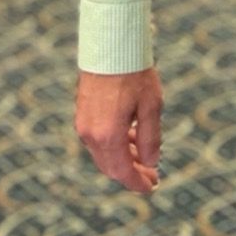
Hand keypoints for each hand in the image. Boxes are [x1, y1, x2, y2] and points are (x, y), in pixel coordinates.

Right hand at [75, 68, 161, 193]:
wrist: (111, 47)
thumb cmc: (135, 74)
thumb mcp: (152, 108)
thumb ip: (151, 139)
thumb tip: (152, 163)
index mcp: (108, 135)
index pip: (122, 172)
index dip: (138, 183)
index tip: (152, 188)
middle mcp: (90, 134)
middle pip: (111, 167)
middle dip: (132, 173)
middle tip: (152, 175)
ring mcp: (83, 125)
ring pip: (104, 154)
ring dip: (124, 159)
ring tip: (146, 157)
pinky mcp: (82, 114)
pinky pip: (98, 140)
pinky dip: (115, 146)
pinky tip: (132, 139)